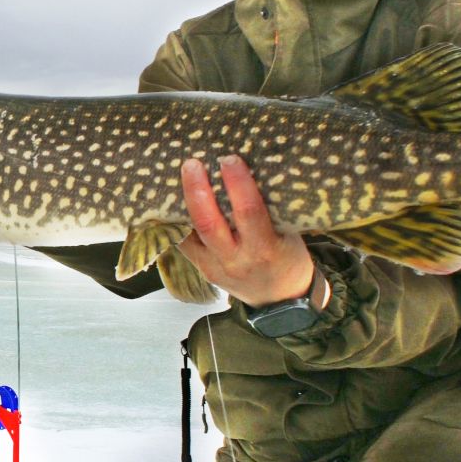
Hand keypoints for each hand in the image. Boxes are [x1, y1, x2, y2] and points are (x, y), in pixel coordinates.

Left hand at [176, 156, 315, 306]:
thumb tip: (246, 169)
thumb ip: (268, 209)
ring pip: (189, 234)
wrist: (280, 302)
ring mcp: (215, 268)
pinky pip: (184, 243)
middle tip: (191, 163)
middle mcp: (236, 260)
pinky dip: (177, 222)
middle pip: (208, 223)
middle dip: (197, 190)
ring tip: (177, 178)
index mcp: (265, 249)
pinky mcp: (203, 271)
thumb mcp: (288, 234)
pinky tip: (172, 201)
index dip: (238, 183)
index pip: (248, 212)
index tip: (229, 159)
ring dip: (181, 204)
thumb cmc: (288, 259)